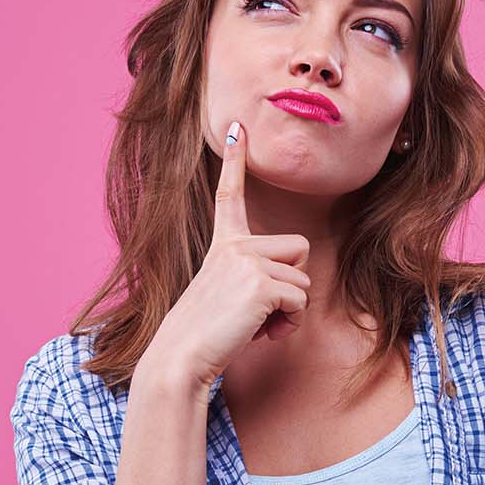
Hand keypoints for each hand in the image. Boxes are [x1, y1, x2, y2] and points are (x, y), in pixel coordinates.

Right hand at [143, 118, 312, 390]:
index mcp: (223, 245)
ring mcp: (247, 261)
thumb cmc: (205, 336)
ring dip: (291, 311)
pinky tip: (262, 334)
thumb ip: (256, 282)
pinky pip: (300, 301)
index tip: (238, 127)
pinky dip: (289, 323)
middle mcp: (235, 246)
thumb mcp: (228, 297)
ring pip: (303, 281)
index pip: (231, 196)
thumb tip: (295, 297)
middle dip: (294, 283)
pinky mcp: (260, 284)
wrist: (181, 357)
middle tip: (264, 310)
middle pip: (299, 249)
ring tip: (258, 325)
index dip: (235, 162)